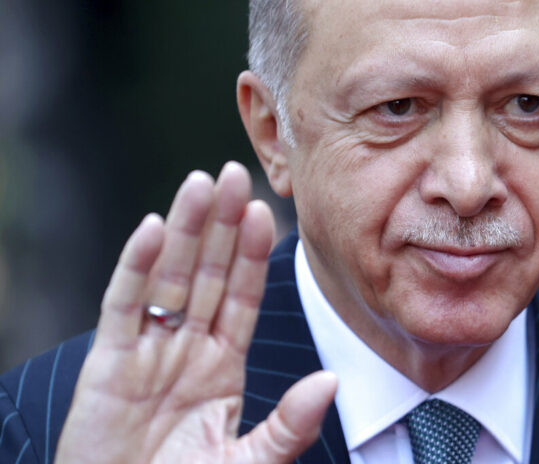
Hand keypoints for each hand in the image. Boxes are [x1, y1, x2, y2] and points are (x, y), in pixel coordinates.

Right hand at [55, 162, 337, 463]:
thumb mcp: (247, 463)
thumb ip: (288, 426)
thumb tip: (330, 383)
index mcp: (222, 364)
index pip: (242, 295)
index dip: (252, 253)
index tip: (265, 211)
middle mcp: (187, 347)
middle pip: (207, 273)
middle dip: (221, 225)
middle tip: (234, 174)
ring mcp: (148, 350)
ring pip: (169, 276)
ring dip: (184, 229)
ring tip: (200, 184)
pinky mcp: (108, 361)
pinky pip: (123, 305)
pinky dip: (136, 266)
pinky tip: (151, 228)